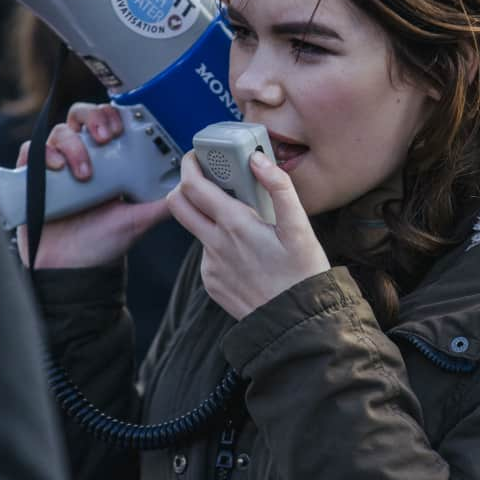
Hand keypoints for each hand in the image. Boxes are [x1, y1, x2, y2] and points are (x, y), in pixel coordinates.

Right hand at [15, 102, 169, 268]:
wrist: (72, 269)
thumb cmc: (103, 243)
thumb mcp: (139, 220)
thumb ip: (162, 203)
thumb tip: (188, 188)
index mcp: (107, 161)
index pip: (108, 121)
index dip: (113, 115)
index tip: (122, 127)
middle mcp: (81, 157)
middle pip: (82, 116)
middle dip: (94, 117)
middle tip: (106, 137)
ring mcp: (57, 166)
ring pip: (60, 132)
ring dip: (74, 144)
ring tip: (85, 174)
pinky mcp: (33, 178)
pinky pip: (31, 151)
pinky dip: (44, 152)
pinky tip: (57, 168)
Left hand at [166, 149, 329, 319]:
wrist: (295, 323)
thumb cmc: (302, 273)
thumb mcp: (299, 227)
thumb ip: (280, 187)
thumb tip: (258, 160)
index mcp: (234, 225)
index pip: (192, 186)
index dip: (190, 165)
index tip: (197, 157)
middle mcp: (215, 244)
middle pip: (178, 205)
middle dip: (186, 187)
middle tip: (207, 181)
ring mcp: (210, 266)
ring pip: (197, 231)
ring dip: (211, 220)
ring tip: (245, 225)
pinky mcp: (212, 283)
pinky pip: (208, 256)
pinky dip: (221, 246)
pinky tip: (247, 254)